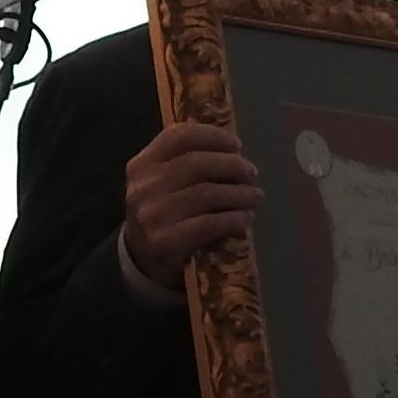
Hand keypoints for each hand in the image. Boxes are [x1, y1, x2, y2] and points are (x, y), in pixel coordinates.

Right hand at [119, 121, 262, 289]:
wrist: (143, 261)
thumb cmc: (164, 214)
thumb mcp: (163, 182)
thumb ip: (188, 163)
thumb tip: (235, 154)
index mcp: (143, 164)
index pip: (179, 136)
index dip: (213, 136)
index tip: (236, 145)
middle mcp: (143, 186)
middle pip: (197, 163)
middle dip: (232, 165)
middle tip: (251, 173)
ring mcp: (152, 214)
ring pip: (206, 193)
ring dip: (239, 194)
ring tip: (255, 196)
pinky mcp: (165, 241)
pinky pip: (208, 224)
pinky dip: (233, 219)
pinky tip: (245, 218)